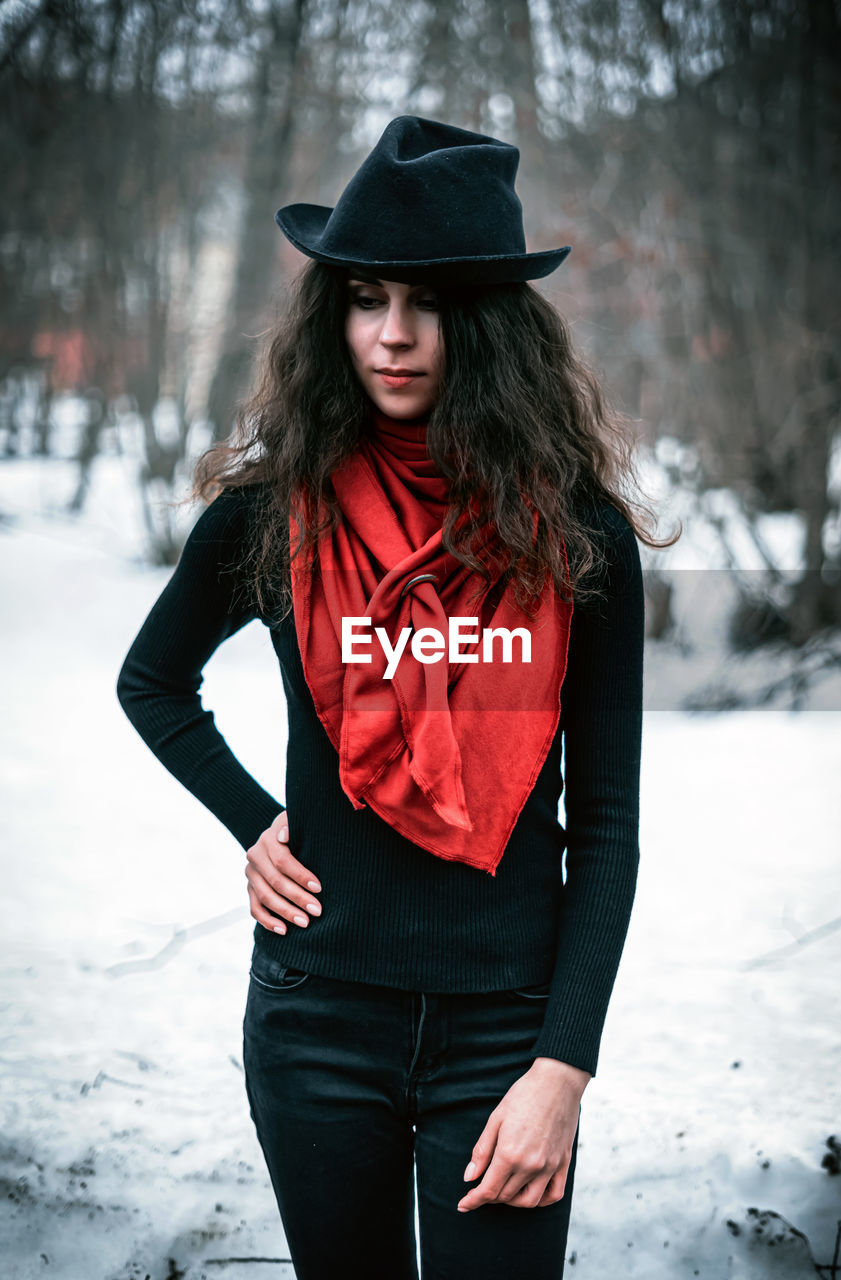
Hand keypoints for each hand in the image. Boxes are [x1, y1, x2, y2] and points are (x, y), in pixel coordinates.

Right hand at [245, 811, 321, 934]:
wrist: (285, 837)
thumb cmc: (300, 831)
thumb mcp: (299, 821)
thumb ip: (292, 824)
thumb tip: (284, 836)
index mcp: (267, 839)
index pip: (282, 860)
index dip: (300, 875)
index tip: (319, 888)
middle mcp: (255, 856)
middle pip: (275, 881)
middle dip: (298, 898)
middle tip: (317, 910)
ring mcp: (250, 874)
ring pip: (265, 897)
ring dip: (285, 912)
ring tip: (305, 923)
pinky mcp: (249, 888)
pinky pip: (255, 909)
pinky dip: (268, 921)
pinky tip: (283, 930)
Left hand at [457, 1057, 589, 1211]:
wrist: (557, 1081)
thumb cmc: (524, 1095)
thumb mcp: (496, 1119)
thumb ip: (482, 1151)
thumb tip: (469, 1177)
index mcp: (509, 1154)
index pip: (488, 1190)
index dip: (473, 1200)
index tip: (463, 1204)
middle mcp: (530, 1165)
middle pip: (506, 1196)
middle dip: (489, 1197)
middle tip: (481, 1188)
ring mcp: (549, 1166)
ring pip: (529, 1201)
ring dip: (512, 1202)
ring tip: (503, 1190)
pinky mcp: (563, 1163)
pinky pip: (554, 1194)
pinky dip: (541, 1200)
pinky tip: (529, 1192)